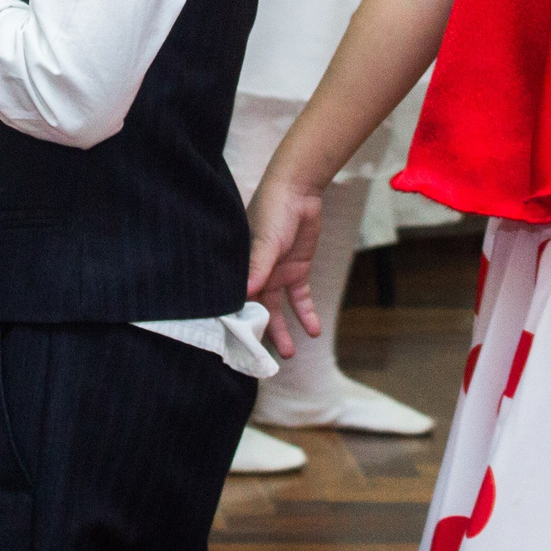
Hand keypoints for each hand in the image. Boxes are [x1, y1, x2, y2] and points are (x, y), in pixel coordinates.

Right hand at [245, 172, 326, 357]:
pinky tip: (314, 331)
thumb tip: (246, 293)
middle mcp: (257, 273)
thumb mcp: (266, 240)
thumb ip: (258, 266)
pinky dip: (307, 314)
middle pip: (257, 310)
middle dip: (262, 333)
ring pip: (278, 309)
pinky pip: (300, 299)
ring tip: (290, 354)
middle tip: (265, 360)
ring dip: (283, 330)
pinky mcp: (296, 271)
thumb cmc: (274, 211)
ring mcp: (277, 273)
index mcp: (242, 266)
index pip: (236, 299)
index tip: (239, 346)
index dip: (238, 322)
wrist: (299, 190)